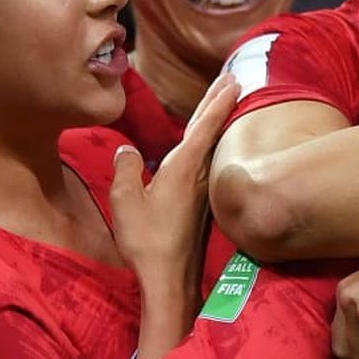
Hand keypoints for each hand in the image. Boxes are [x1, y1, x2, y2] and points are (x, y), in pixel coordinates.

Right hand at [109, 74, 238, 282]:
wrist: (171, 279)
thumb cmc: (147, 240)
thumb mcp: (124, 200)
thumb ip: (124, 169)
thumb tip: (126, 149)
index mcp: (183, 168)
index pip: (204, 125)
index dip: (218, 100)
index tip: (233, 79)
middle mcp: (199, 176)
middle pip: (213, 131)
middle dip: (221, 104)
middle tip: (234, 79)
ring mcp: (204, 192)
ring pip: (213, 147)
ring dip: (218, 123)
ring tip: (223, 104)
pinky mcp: (202, 207)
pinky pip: (208, 165)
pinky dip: (211, 146)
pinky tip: (207, 149)